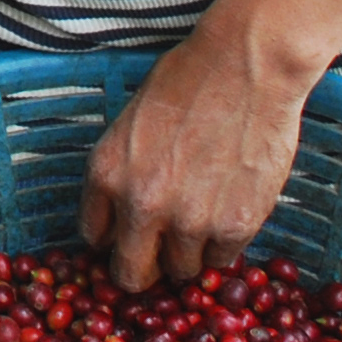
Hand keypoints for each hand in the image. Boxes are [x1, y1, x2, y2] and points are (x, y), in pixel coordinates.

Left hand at [80, 29, 314, 290]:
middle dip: (143, 270)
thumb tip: (123, 215)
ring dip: (190, 254)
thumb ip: (124, 174)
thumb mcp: (131, 124)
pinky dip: (225, 244)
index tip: (127, 238)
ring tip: (205, 220)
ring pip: (182, 271)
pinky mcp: (234, 226)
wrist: (246, 66)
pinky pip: (223, 260)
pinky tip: (230, 211)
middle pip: (131, 275)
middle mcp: (141, 204)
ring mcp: (189, 220)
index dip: (114, 240)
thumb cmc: (189, 80)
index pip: (95, 238)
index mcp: (106, 174)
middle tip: (161, 258)